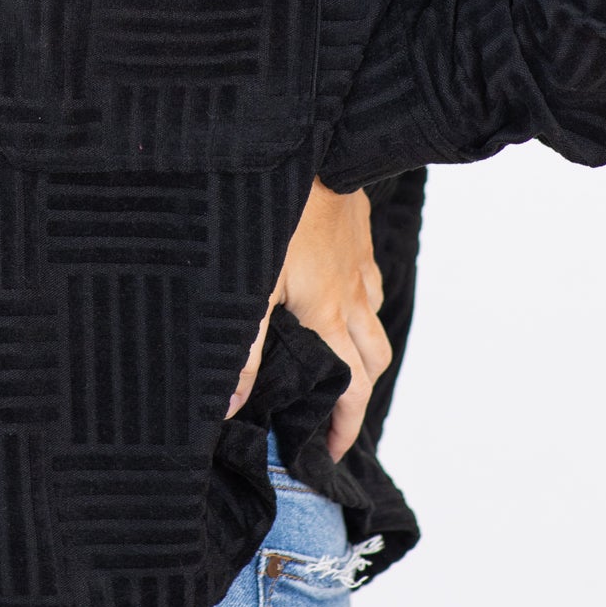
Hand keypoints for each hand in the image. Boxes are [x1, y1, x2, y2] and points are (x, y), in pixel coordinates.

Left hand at [226, 178, 389, 461]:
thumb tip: (231, 407)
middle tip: (335, 422)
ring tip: (339, 369)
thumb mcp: (251, 287)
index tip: (330, 455)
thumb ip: (245, 350)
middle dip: (360, 399)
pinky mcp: (355, 239)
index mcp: (327, 316)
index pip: (350, 388)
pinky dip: (360, 307)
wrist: (319, 151)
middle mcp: (351, 297)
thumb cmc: (276, 218)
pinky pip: (368, 285)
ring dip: (364, 354)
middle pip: (372, 362)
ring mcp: (357, 266)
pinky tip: (338, 302)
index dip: (343, 428)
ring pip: (374, 323)